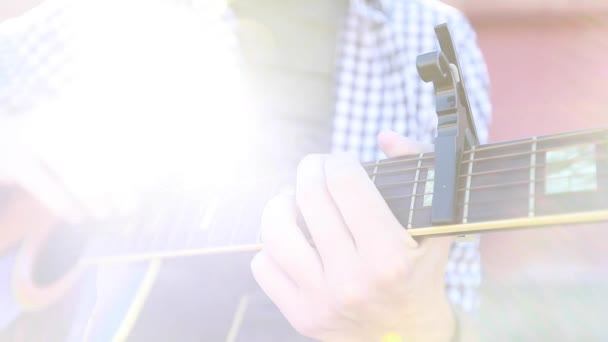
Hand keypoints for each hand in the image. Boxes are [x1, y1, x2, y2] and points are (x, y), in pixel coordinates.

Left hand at [252, 130, 455, 341]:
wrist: (411, 339)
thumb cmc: (422, 276)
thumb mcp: (435, 226)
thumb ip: (419, 172)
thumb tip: (385, 137)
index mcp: (389, 255)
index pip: (344, 181)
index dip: (339, 160)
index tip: (343, 163)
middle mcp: (353, 279)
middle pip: (309, 196)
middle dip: (310, 169)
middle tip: (315, 168)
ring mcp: (322, 300)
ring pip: (276, 230)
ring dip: (281, 202)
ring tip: (293, 198)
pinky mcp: (300, 316)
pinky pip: (263, 266)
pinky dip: (271, 246)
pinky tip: (291, 240)